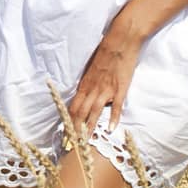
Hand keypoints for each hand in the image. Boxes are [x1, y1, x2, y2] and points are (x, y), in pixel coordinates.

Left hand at [68, 27, 140, 141]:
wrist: (121, 40)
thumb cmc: (104, 52)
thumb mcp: (90, 68)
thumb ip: (87, 83)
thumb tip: (82, 96)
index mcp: (84, 84)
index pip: (73, 108)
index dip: (68, 123)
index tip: (65, 136)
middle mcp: (93, 89)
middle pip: (81, 113)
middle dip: (75, 131)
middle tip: (72, 146)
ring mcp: (107, 89)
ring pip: (94, 112)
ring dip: (89, 129)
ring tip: (85, 144)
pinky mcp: (120, 88)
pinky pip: (116, 106)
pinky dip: (113, 119)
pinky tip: (110, 129)